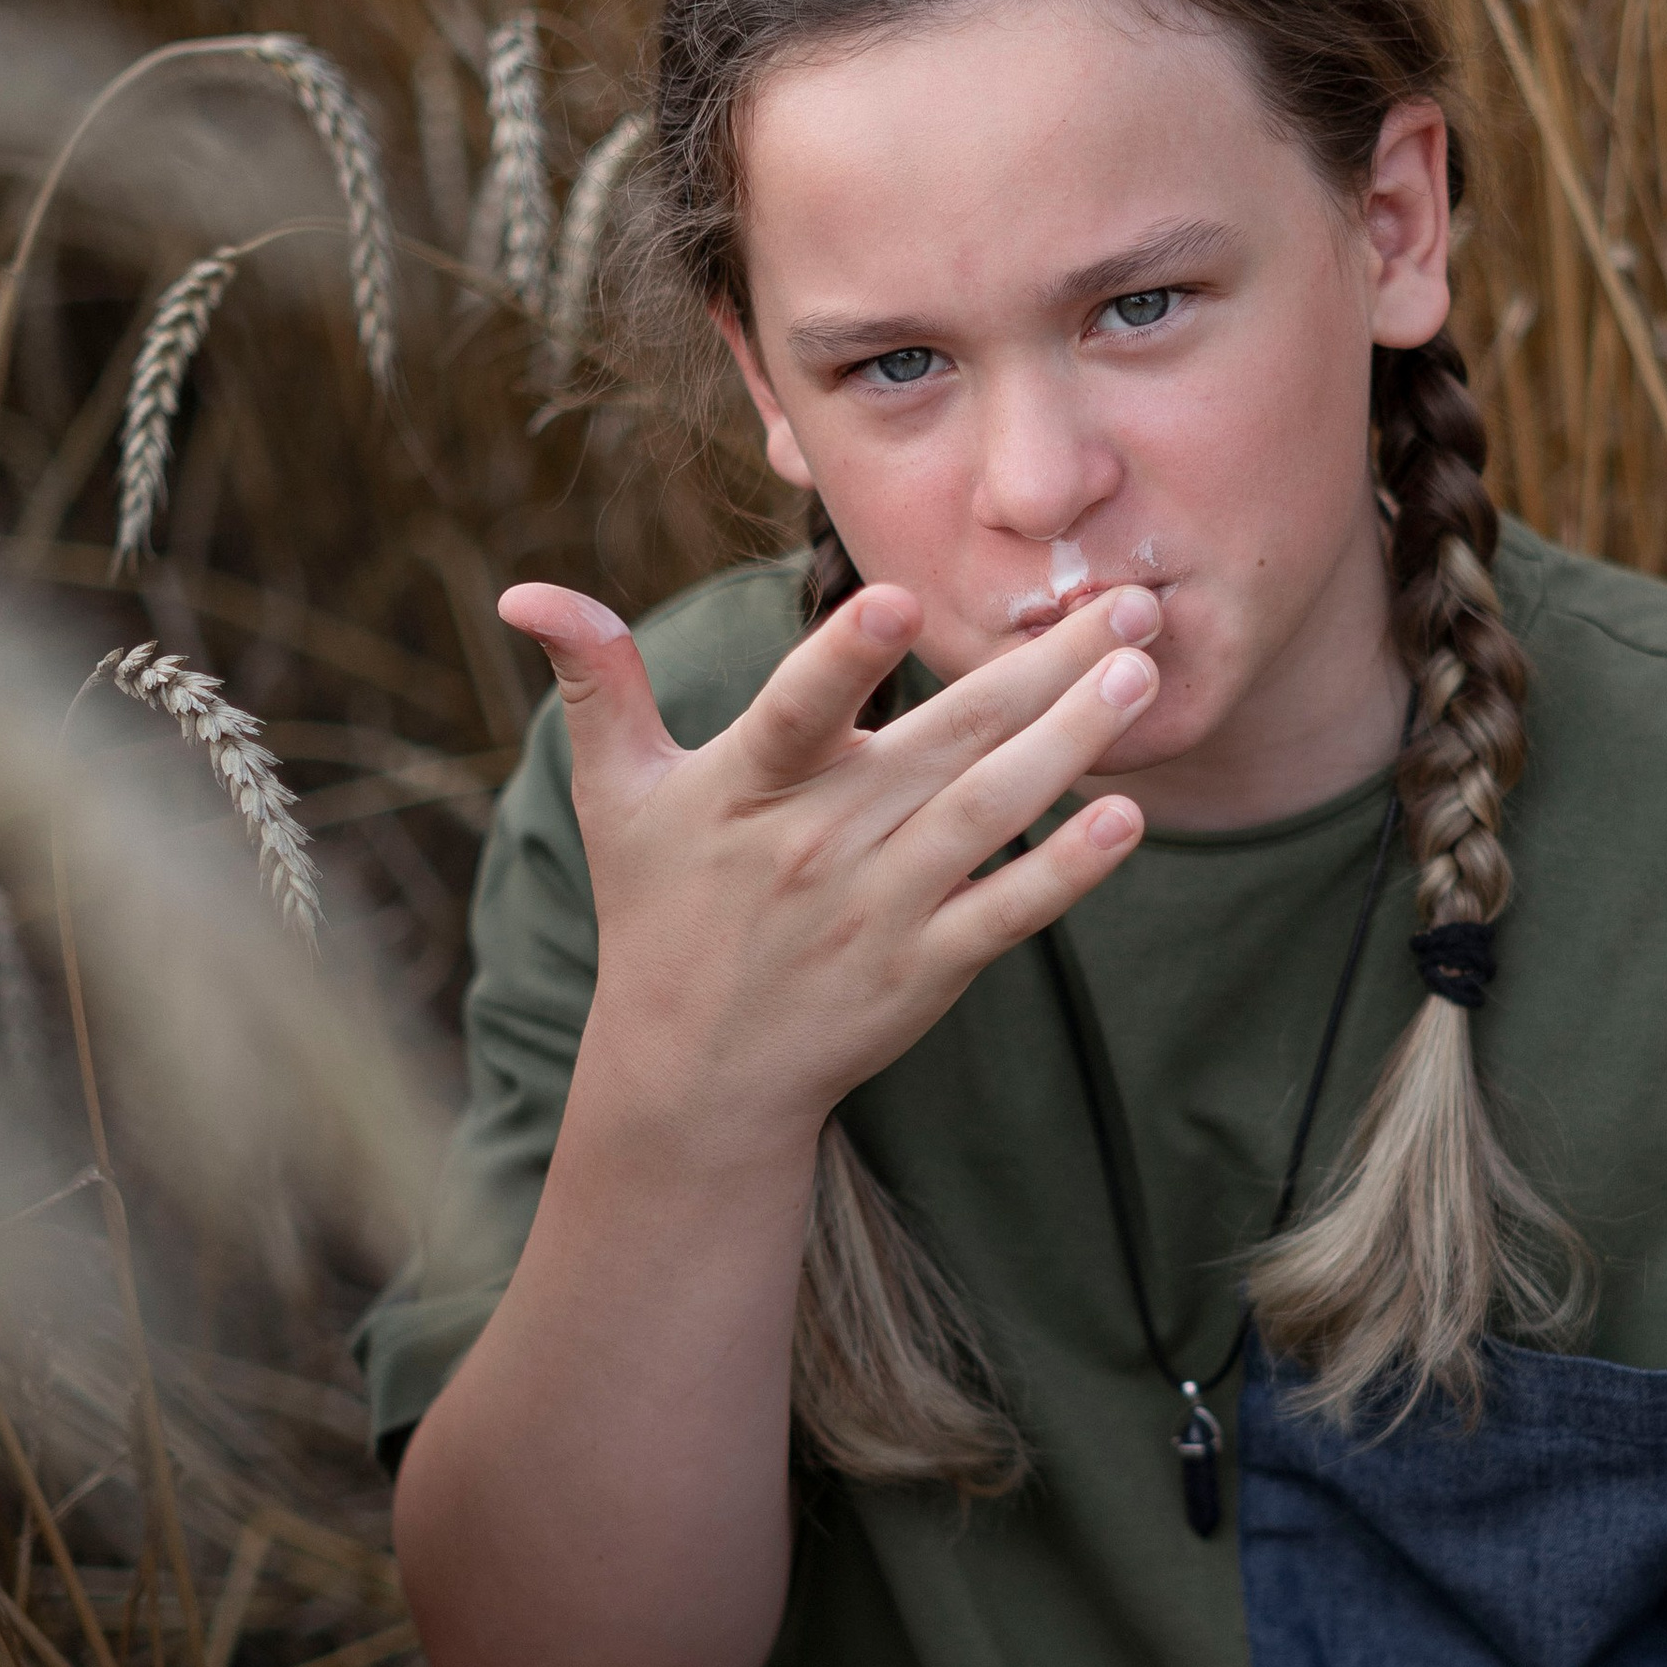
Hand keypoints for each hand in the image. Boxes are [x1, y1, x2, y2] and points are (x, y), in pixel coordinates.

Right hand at [498, 574, 1159, 1160]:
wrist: (696, 1073)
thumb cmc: (660, 912)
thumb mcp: (614, 794)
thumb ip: (596, 682)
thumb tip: (525, 593)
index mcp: (748, 786)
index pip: (796, 711)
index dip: (843, 658)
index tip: (898, 600)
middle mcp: (822, 843)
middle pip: (944, 741)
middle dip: (1041, 667)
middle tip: (1131, 603)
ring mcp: (881, 908)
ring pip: (992, 814)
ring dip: (1075, 745)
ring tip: (1141, 676)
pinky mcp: (928, 967)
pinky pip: (1008, 911)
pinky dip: (1068, 872)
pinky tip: (1127, 820)